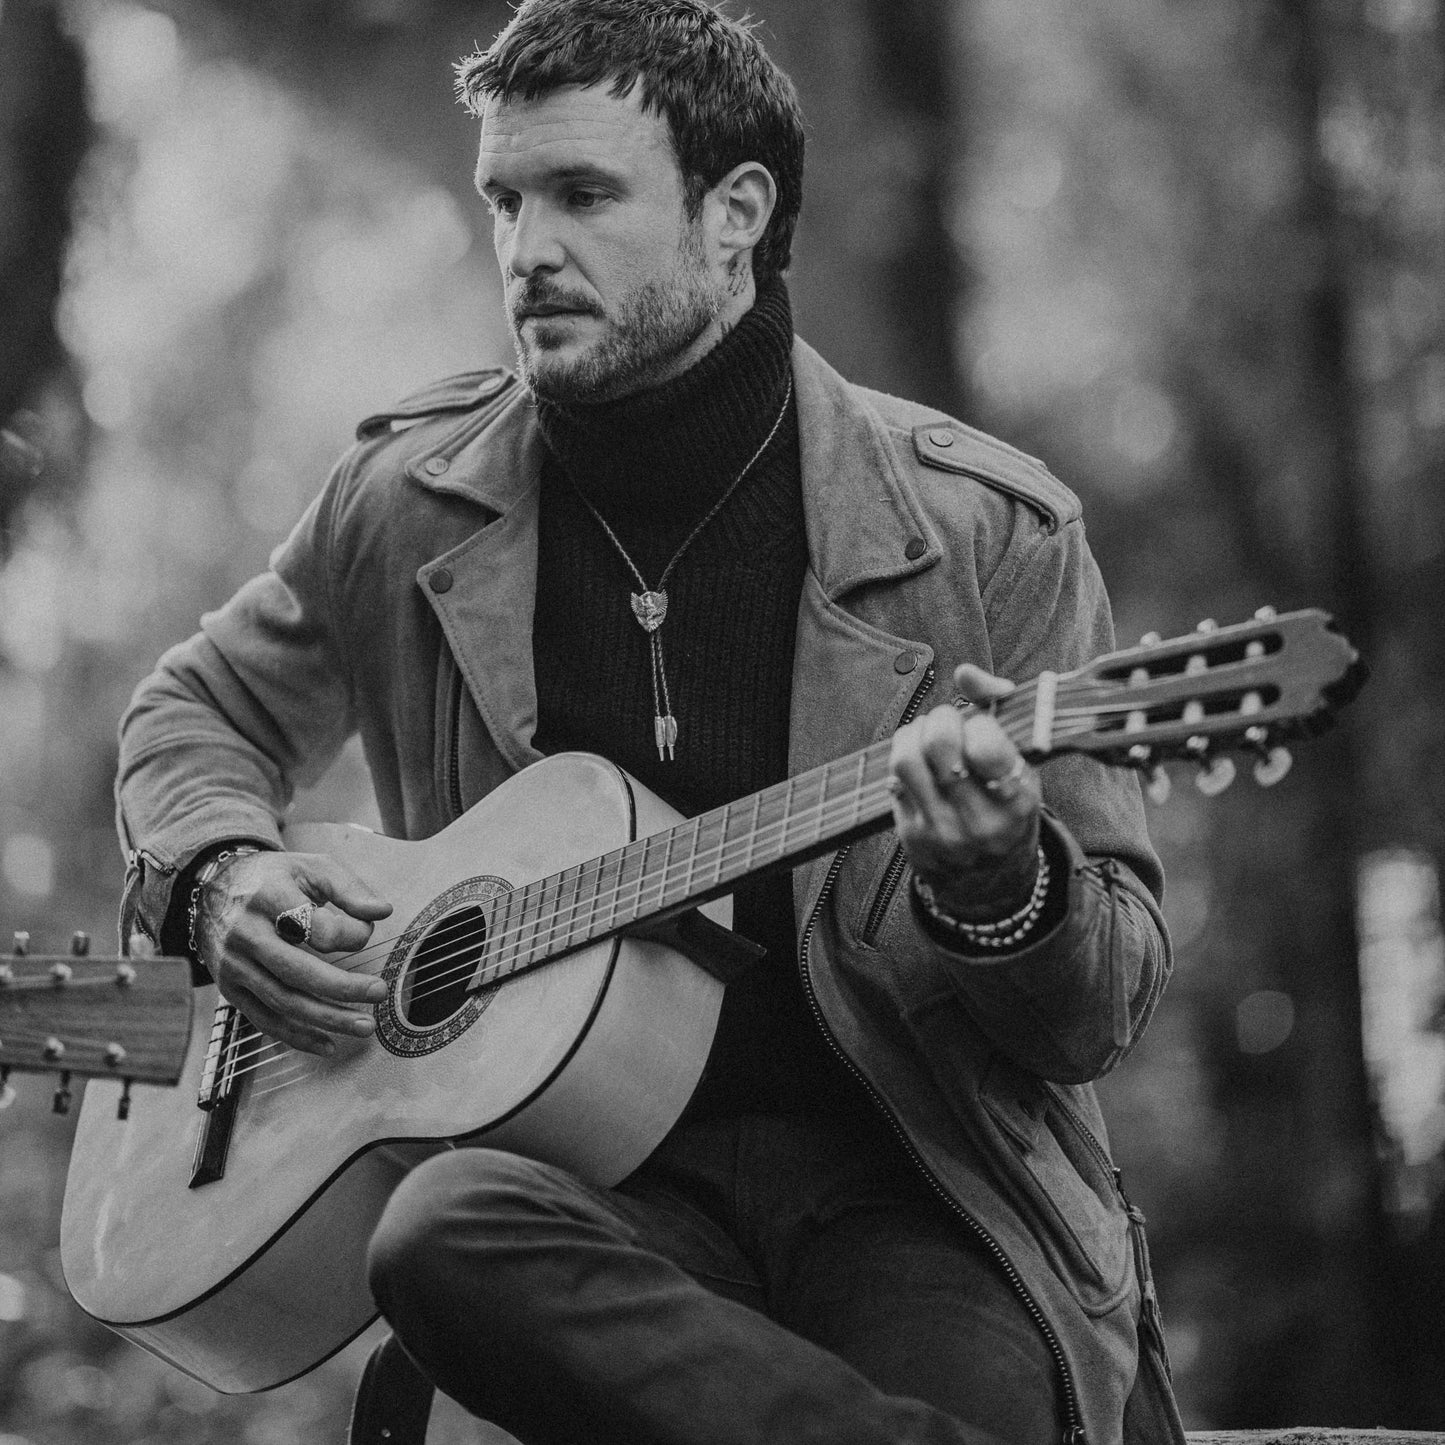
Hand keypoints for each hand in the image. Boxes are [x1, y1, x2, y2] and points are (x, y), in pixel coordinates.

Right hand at [194, 850, 392, 1054]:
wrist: (212, 890)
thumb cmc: (273, 878)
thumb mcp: (311, 867)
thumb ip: (349, 888)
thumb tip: (383, 911)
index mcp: (270, 898)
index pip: (316, 927)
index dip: (350, 933)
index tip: (365, 930)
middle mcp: (247, 934)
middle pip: (297, 972)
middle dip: (343, 988)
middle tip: (379, 992)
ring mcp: (235, 965)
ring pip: (283, 1001)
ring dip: (327, 1019)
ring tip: (365, 1026)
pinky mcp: (230, 989)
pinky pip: (265, 1020)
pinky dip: (297, 1036)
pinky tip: (328, 1044)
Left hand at [888, 664, 1040, 916]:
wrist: (989, 879)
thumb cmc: (1006, 804)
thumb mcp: (1021, 764)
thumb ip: (996, 710)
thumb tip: (965, 671)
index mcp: (1017, 799)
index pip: (986, 744)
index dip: (977, 723)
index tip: (980, 727)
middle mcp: (979, 820)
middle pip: (939, 744)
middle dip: (940, 719)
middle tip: (947, 723)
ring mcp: (942, 831)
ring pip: (906, 758)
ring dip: (913, 734)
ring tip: (926, 735)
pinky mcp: (912, 835)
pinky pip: (894, 780)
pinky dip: (903, 761)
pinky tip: (919, 765)